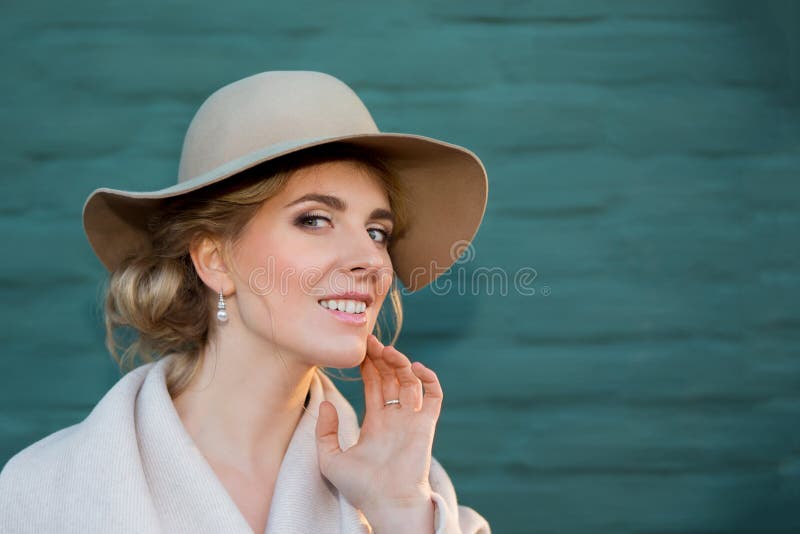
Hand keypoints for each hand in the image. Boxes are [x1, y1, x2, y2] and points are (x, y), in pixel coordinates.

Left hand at [314, 333, 442, 518]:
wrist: (387, 504)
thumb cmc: (360, 488)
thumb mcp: (330, 459)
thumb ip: (324, 432)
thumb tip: (326, 404)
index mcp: (376, 422)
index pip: (374, 385)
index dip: (368, 366)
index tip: (360, 350)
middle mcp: (395, 418)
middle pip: (391, 378)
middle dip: (383, 358)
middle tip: (371, 341)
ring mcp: (412, 420)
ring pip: (411, 382)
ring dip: (401, 363)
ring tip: (388, 351)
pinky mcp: (426, 425)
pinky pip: (434, 397)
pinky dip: (429, 379)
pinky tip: (416, 367)